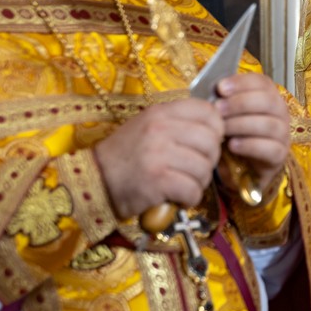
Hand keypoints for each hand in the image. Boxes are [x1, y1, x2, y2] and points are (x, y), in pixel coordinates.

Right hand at [94, 99, 223, 218]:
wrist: (94, 180)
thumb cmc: (126, 155)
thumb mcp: (148, 126)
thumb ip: (178, 123)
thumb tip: (216, 130)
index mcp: (161, 112)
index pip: (208, 112)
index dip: (216, 129)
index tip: (206, 143)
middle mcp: (160, 128)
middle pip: (211, 141)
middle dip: (210, 160)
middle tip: (196, 168)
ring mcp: (159, 154)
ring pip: (204, 168)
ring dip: (200, 182)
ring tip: (185, 184)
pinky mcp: (157, 180)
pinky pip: (193, 189)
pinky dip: (190, 198)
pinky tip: (179, 198)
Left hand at [214, 73, 290, 198]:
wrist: (245, 165)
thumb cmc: (235, 133)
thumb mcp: (229, 114)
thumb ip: (224, 101)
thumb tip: (211, 92)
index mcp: (268, 95)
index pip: (261, 82)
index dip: (241, 83)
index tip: (220, 88)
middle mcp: (279, 112)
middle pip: (266, 101)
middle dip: (239, 103)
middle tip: (218, 109)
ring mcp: (282, 133)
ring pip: (268, 124)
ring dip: (242, 124)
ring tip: (222, 128)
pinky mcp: (280, 155)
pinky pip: (270, 148)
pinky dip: (250, 145)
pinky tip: (232, 145)